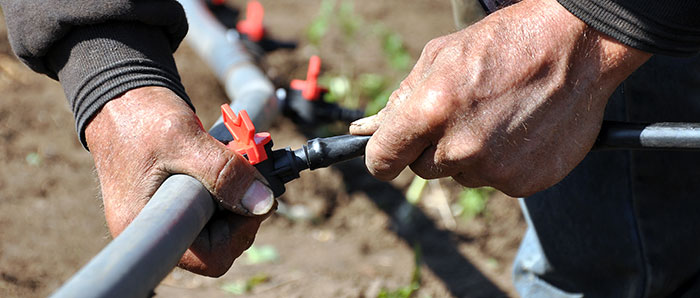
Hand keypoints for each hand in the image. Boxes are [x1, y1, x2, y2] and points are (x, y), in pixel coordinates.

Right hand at [85, 86, 274, 275]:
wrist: (119, 97)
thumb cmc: (141, 116)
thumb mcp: (184, 138)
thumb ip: (224, 171)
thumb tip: (262, 202)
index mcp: (147, 224)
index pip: (210, 258)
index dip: (240, 231)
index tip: (253, 196)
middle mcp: (155, 228)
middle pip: (219, 243)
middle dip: (243, 209)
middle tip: (252, 173)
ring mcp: (165, 216)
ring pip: (219, 224)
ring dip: (238, 195)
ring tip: (238, 160)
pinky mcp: (175, 201)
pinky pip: (212, 207)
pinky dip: (228, 187)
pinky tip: (228, 162)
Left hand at [350, 0, 649, 196]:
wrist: (577, 47)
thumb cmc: (503, 44)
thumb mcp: (440, 56)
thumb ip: (401, 101)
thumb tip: (367, 131)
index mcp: (430, 111)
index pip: (382, 161)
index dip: (382, 157)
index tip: (388, 154)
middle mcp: (459, 148)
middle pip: (422, 169)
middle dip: (432, 147)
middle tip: (462, 114)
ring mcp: (494, 170)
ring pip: (461, 175)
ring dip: (470, 155)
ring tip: (497, 116)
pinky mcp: (524, 183)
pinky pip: (496, 182)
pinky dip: (503, 163)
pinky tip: (519, 131)